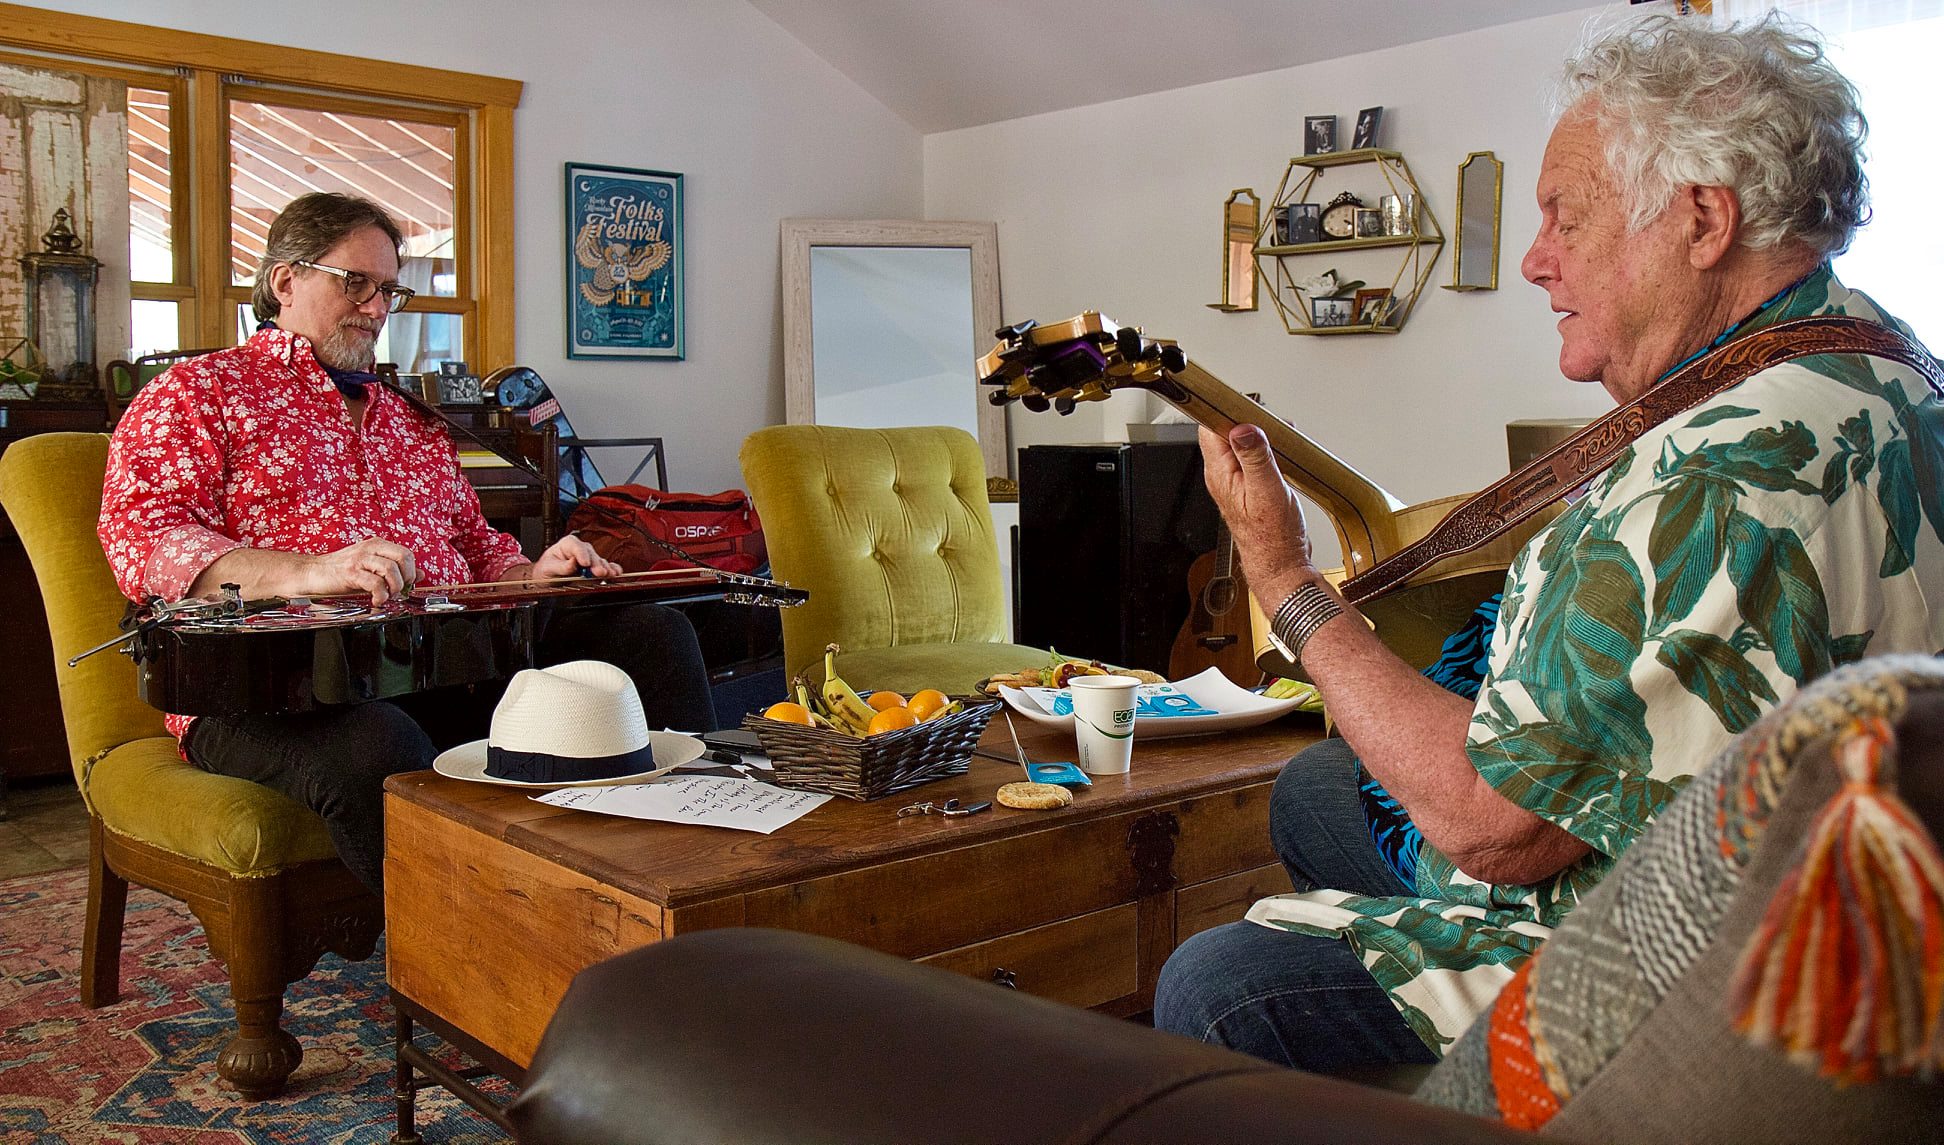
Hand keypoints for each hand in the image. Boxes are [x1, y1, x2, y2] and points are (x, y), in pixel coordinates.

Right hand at [305, 538, 417, 602]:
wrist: (312, 573)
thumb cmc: (341, 571)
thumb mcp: (372, 567)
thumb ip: (395, 569)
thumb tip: (421, 574)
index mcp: (377, 545)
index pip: (406, 553)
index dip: (412, 571)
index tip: (407, 584)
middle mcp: (370, 548)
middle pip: (403, 557)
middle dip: (407, 577)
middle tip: (399, 589)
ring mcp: (359, 559)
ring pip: (390, 569)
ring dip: (394, 587)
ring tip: (387, 595)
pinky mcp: (350, 573)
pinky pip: (374, 583)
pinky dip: (380, 595)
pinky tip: (377, 600)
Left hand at [527, 533, 622, 580]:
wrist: (549, 580)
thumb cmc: (547, 570)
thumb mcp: (548, 568)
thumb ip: (561, 566)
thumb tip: (572, 562)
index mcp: (567, 544)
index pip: (576, 546)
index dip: (582, 554)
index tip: (585, 563)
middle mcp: (581, 549)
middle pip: (590, 554)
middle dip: (596, 563)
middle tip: (599, 572)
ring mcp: (590, 558)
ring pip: (599, 561)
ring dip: (605, 568)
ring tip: (608, 574)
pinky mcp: (595, 568)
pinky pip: (606, 567)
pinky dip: (612, 570)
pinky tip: (616, 573)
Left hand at [1198, 424, 1314, 594]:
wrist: (1281, 563)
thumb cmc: (1273, 537)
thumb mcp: (1268, 491)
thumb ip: (1255, 456)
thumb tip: (1243, 429)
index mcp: (1220, 473)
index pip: (1211, 427)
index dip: (1224, 409)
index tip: (1240, 400)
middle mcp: (1221, 475)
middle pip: (1224, 431)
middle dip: (1248, 419)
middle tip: (1270, 420)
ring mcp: (1233, 480)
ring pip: (1238, 443)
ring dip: (1258, 434)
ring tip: (1278, 435)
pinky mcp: (1246, 485)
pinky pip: (1249, 456)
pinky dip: (1264, 448)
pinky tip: (1278, 452)